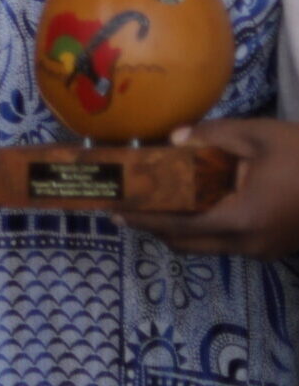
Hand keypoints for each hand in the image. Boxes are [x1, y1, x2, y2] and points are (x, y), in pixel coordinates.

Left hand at [125, 117, 298, 258]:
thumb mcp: (260, 136)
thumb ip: (214, 137)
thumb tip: (174, 138)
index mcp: (241, 218)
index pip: (179, 224)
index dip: (144, 218)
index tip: (115, 209)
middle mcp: (247, 243)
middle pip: (187, 242)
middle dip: (153, 226)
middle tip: (125, 206)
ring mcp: (261, 249)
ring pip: (205, 245)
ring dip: (176, 228)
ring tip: (150, 203)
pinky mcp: (270, 246)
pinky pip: (223, 241)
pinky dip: (199, 226)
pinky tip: (190, 203)